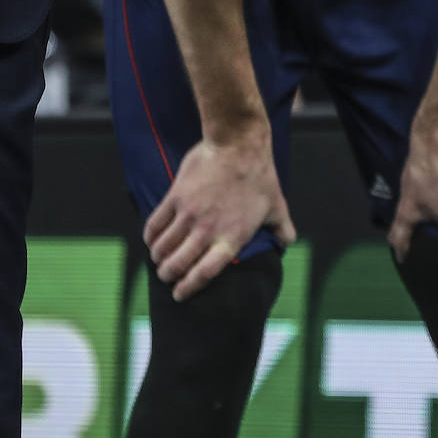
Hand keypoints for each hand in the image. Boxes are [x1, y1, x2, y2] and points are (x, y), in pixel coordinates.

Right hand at [144, 128, 296, 300]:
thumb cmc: (259, 175)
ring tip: (157, 260)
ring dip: (158, 257)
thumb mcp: (277, 206)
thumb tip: (288, 243)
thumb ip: (282, 229)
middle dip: (168, 274)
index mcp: (231, 238)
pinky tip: (150, 240)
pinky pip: (156, 222)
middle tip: (165, 276)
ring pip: (164, 245)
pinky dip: (150, 235)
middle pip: (179, 263)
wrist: (238, 143)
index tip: (178, 294)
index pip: (205, 273)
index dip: (189, 287)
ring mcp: (189, 213)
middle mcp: (207, 230)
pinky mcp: (176, 195)